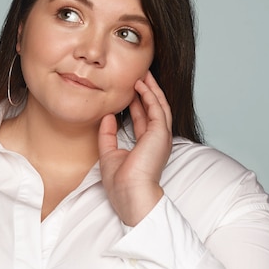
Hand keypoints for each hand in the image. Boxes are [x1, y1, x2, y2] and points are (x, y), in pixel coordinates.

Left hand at [98, 71, 172, 225]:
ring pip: (159, 105)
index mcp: (146, 145)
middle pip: (154, 108)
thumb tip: (107, 115)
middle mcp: (156, 139)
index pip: (143, 118)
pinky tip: (141, 84)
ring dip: (151, 88)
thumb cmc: (121, 183)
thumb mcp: (109, 154)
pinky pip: (157, 108)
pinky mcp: (161, 133)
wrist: (131, 195)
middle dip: (147, 91)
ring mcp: (161, 136)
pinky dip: (150, 94)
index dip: (137, 103)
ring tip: (143, 73)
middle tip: (140, 74)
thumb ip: (107, 134)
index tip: (129, 90)